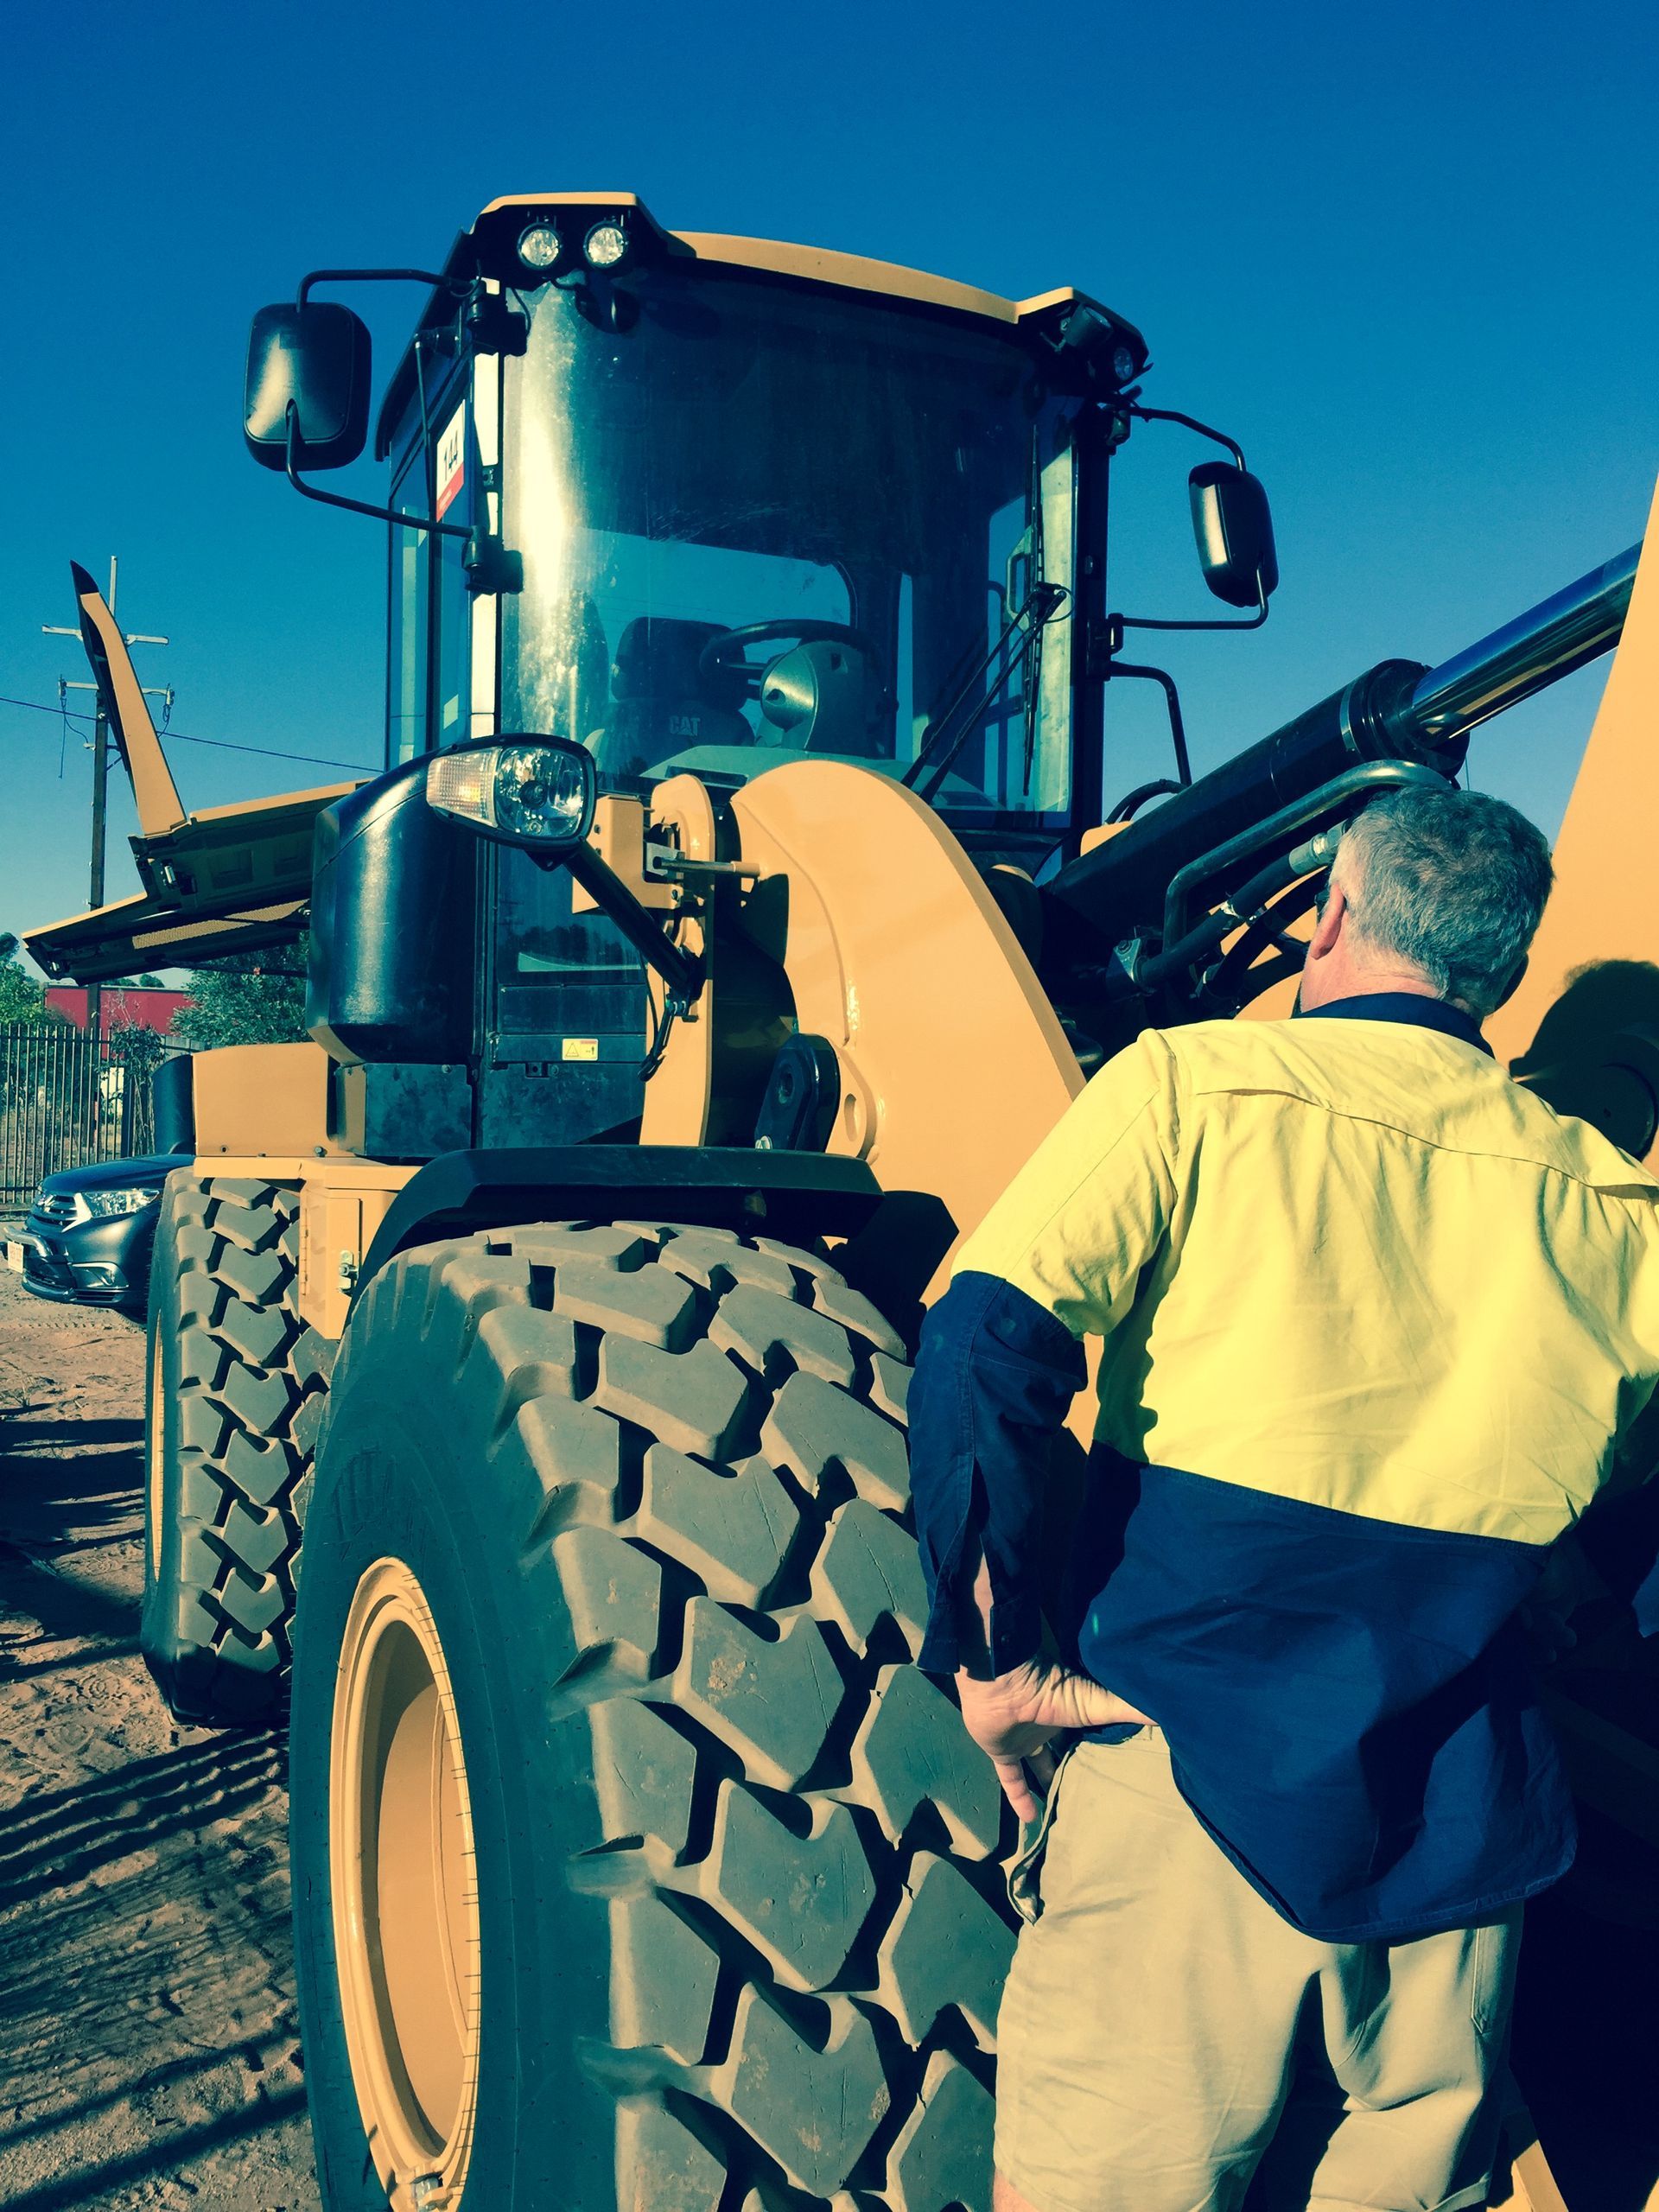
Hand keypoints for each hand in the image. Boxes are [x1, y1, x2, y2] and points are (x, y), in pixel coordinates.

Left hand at [955, 1656, 1148, 1819]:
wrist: (1000, 1681)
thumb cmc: (1050, 1687)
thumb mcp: (1097, 1702)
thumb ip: (1130, 1708)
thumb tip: (1168, 1714)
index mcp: (1073, 1713)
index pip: (1093, 1735)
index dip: (1106, 1750)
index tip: (1124, 1772)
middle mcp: (1050, 1726)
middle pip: (1067, 1751)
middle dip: (1078, 1768)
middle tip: (1097, 1797)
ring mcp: (1025, 1739)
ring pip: (1040, 1765)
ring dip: (1051, 1783)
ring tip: (1069, 1812)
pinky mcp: (1002, 1752)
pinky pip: (1011, 1779)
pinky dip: (1019, 1799)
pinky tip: (1032, 1822)